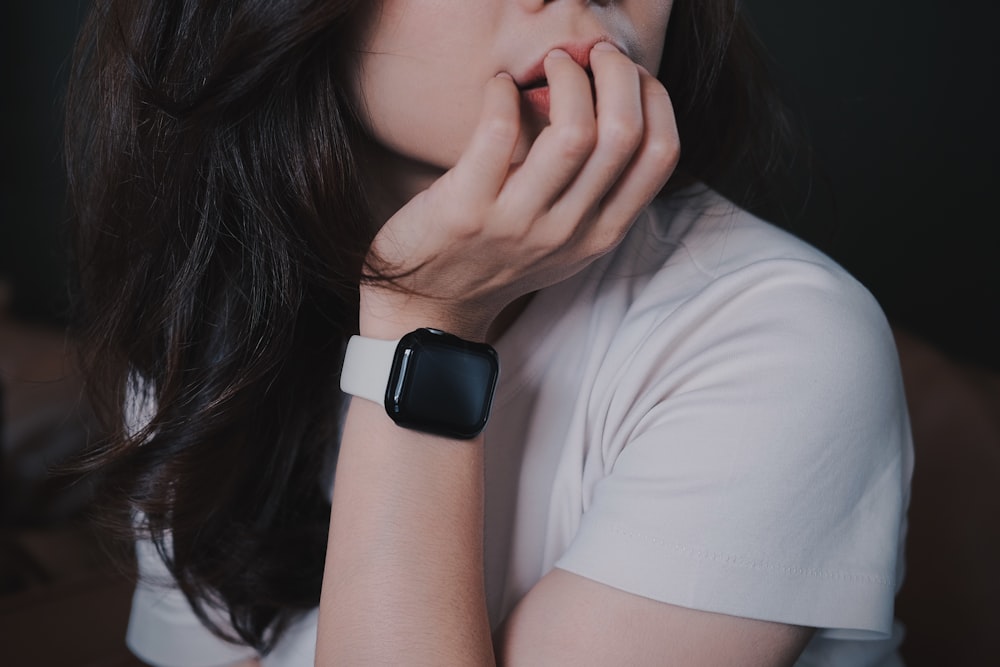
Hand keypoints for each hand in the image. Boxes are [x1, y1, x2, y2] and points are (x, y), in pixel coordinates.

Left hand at [361, 42, 678, 340]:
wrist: (432, 303)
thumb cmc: (499, 259)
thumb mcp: (566, 241)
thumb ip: (597, 194)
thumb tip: (619, 110)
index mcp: (601, 234)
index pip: (660, 155)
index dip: (655, 100)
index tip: (631, 75)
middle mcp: (568, 231)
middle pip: (623, 134)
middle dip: (618, 74)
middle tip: (594, 54)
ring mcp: (519, 223)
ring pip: (574, 133)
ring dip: (568, 77)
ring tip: (552, 62)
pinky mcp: (468, 209)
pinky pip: (499, 132)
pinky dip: (503, 94)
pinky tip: (499, 86)